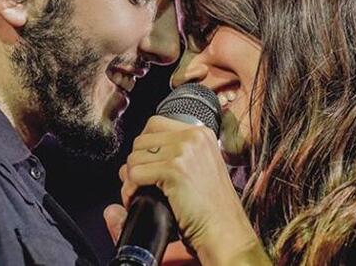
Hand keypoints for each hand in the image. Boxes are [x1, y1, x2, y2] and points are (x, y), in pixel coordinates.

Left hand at [118, 116, 270, 265]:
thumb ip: (174, 155)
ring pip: (134, 157)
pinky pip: (135, 174)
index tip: (146, 164)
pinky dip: (130, 190)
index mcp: (200, 133)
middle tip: (138, 183)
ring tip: (138, 193)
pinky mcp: (174, 170)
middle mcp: (193, 137)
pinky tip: (137, 199)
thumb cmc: (213, 208)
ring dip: (130, 178)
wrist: (225, 231)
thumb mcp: (200, 168)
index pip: (155, 124)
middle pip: (141, 139)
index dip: (144, 145)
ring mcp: (184, 152)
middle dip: (135, 163)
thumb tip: (134, 157)